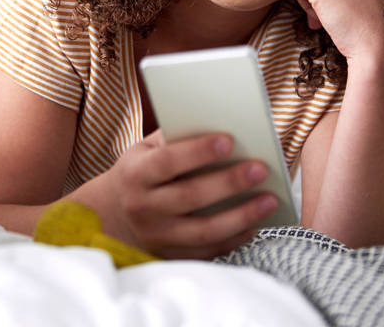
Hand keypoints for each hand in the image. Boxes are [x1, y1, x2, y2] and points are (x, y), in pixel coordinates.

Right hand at [102, 129, 277, 258]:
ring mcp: (158, 236)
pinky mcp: (172, 255)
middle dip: (228, 182)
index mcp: (136, 174)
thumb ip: (172, 139)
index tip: (228, 140)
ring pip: (204, 230)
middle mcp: (144, 207)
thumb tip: (215, 127)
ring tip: (270, 200)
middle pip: (190, 196)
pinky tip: (256, 224)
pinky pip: (209, 251)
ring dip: (241, 215)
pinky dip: (235, 238)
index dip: (197, 151)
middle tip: (260, 169)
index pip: (167, 162)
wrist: (113, 214)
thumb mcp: (144, 149)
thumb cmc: (139, 171)